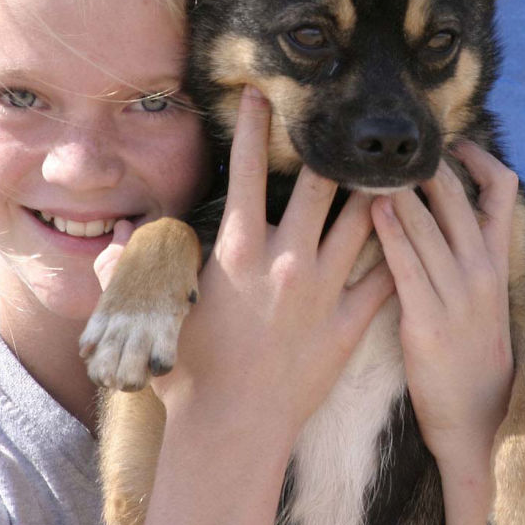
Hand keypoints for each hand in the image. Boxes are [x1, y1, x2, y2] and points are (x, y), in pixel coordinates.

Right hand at [144, 86, 393, 441]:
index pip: (245, 173)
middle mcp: (285, 261)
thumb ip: (129, 271)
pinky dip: (397, 251)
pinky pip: (383, 278)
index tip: (265, 94)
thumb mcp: (151, 315)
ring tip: (384, 164)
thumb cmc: (186, 373)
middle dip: (327, 147)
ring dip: (371, 191)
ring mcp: (323, 292)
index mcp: (237, 252)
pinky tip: (409, 232)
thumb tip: (115, 241)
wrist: (231, 430)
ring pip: (359, 222)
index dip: (255, 128)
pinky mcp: (349, 325)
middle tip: (340, 121)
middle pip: (317, 186)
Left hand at [370, 141, 515, 468]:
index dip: (477, 159)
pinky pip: (407, 266)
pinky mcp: (428, 320)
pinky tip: (371, 211)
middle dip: (423, 166)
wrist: (475, 417)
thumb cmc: (467, 349)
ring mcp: (458, 294)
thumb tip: (435, 211)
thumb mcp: (477, 295)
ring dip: (399, 190)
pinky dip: (391, 233)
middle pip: (455, 197)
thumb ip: (462, 252)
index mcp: (496, 261)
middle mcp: (481, 270)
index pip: (501, 192)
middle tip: (390, 148)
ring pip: (429, 224)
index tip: (449, 142)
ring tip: (371, 166)